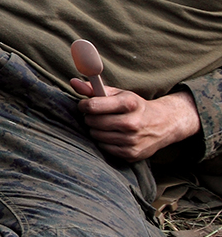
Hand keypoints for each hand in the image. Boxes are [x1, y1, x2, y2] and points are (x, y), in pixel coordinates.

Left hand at [68, 82, 200, 160]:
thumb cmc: (135, 106)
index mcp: (129, 103)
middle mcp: (132, 122)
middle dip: (90, 118)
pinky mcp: (131, 153)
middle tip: (97, 116)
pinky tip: (113, 135)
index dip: (84, 105)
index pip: (93, 106)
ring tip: (106, 125)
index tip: (85, 105)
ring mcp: (132, 140)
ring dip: (96, 130)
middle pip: (92, 122)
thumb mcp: (119, 93)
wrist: (163, 124)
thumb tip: (73, 82)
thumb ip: (94, 88)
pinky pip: (104, 148)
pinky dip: (104, 141)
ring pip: (96, 135)